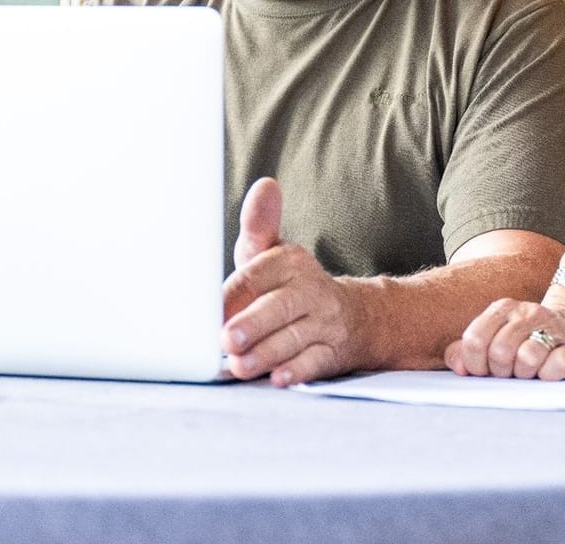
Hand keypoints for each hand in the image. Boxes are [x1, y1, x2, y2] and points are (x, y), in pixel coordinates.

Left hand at [221, 177, 362, 386]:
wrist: (354, 315)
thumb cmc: (291, 286)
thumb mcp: (273, 254)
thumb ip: (259, 225)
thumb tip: (265, 185)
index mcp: (290, 262)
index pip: (257, 276)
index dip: (233, 296)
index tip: (210, 310)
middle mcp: (310, 289)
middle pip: (279, 308)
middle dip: (252, 324)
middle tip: (226, 340)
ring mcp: (325, 322)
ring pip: (295, 338)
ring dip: (266, 353)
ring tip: (240, 366)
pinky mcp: (334, 351)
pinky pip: (316, 362)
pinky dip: (297, 371)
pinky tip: (279, 379)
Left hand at [445, 291, 564, 380]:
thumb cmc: (530, 342)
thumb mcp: (497, 340)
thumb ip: (468, 351)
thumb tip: (458, 366)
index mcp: (503, 309)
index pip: (475, 340)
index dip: (475, 364)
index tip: (485, 372)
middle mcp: (528, 313)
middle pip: (499, 352)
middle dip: (502, 372)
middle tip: (511, 374)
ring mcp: (554, 328)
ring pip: (528, 357)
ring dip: (526, 375)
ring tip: (531, 374)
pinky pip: (558, 364)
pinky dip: (550, 375)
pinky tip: (550, 374)